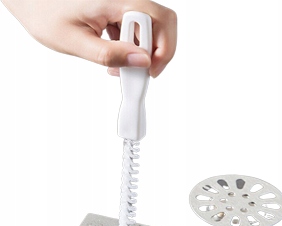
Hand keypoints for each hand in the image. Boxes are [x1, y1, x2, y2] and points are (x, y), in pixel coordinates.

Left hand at [1, 0, 175, 76]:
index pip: (158, 20)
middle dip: (157, 51)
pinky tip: (116, 54)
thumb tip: (141, 62)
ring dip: (144, 50)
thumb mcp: (75, 42)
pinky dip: (133, 45)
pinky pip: (139, 27)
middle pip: (162, 21)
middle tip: (142, 71)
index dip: (161, 49)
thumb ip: (109, 54)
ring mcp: (122, 2)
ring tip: (122, 65)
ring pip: (152, 26)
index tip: (149, 71)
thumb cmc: (43, 13)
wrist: (28, 0)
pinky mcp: (119, 8)